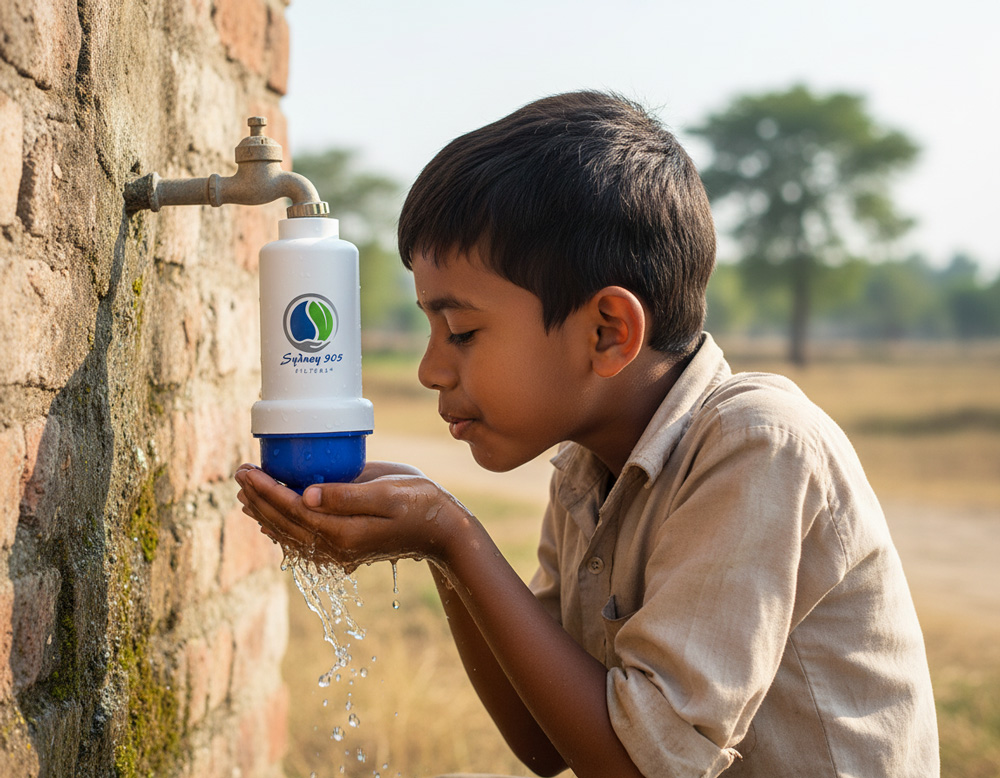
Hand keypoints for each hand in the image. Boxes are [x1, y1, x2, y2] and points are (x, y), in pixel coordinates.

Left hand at [234, 461, 473, 569]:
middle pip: (285, 523)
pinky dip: (283, 529)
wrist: (442, 529)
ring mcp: (339, 550)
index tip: (247, 470)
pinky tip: (271, 521)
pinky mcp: (345, 546)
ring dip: (265, 513)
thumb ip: (346, 495)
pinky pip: (304, 541)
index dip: (266, 489)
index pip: (292, 510)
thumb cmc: (420, 503)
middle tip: (240, 474)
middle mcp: (336, 546)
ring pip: (290, 534)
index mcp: (343, 532)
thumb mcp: (387, 493)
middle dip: (259, 498)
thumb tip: (306, 496)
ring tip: (245, 494)